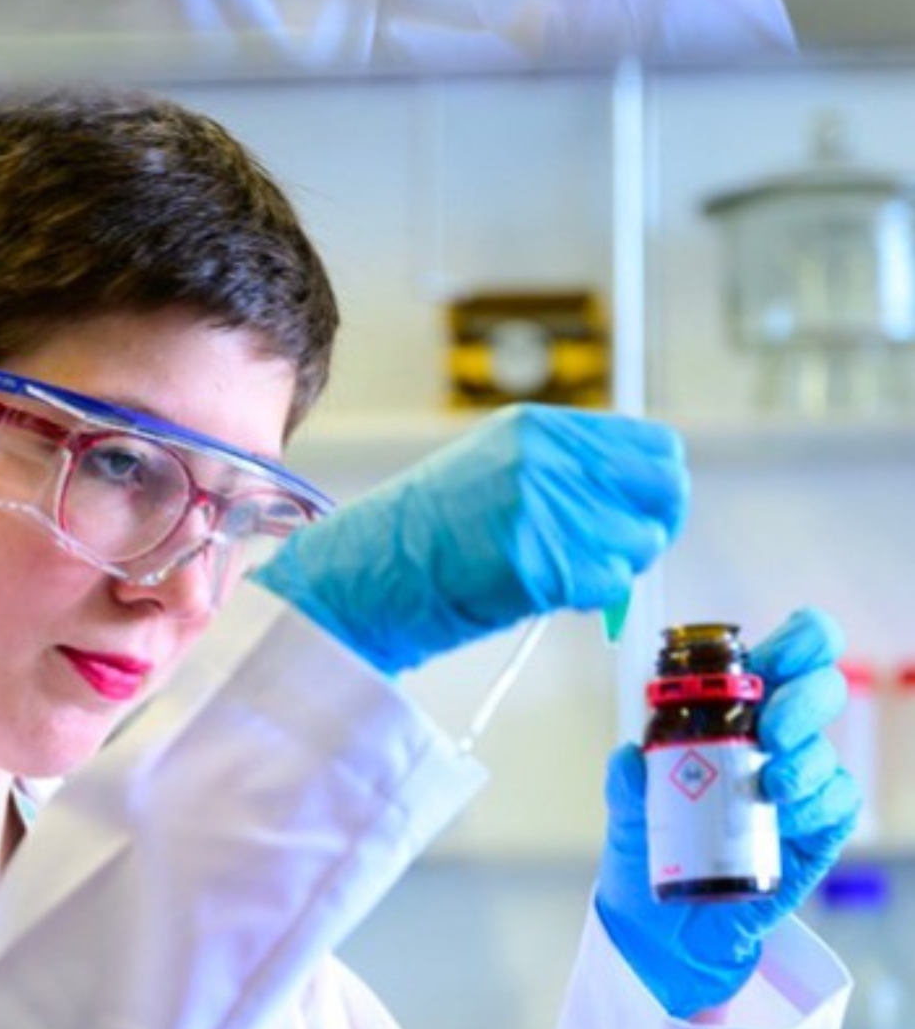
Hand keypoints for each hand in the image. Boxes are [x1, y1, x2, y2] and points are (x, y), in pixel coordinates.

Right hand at [252, 404, 687, 672]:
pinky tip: (550, 594)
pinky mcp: (537, 564)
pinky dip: (591, 598)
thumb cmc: (425, 531)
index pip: (655, 448)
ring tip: (566, 575)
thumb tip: (635, 503)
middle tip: (622, 553)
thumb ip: (563, 473)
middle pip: (661, 492)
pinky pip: (606, 586)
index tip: (645, 514)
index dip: (659, 488)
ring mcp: (541, 511)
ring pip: (637, 544)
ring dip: (615, 568)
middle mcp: (546, 461)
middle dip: (650, 528)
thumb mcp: (494, 469)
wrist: (367, 572)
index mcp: (539, 429)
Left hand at [597, 607, 862, 1017]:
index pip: (787, 655)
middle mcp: (775, 739)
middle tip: (770, 730)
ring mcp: (800, 783)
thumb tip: (631, 756)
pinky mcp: (817, 830)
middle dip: (802, 700)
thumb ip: (628, 780)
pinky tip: (783, 817)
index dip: (796, 641)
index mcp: (731, 711)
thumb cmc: (647, 847)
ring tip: (769, 787)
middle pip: (821, 689)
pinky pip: (836, 802)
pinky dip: (814, 804)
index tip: (771, 660)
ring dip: (804, 760)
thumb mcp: (627, 808)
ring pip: (828, 749)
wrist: (661, 925)